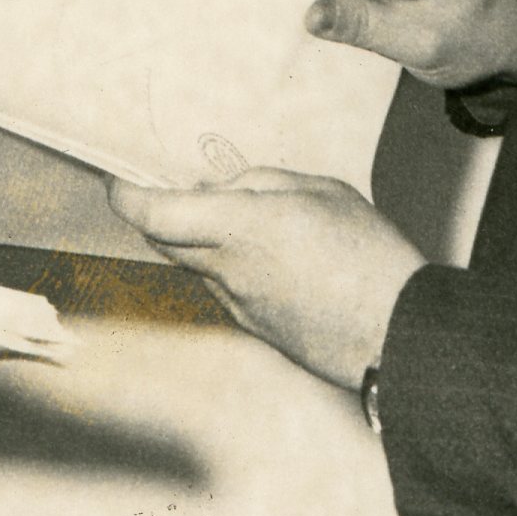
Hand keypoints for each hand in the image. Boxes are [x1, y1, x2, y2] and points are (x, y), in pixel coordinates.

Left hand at [108, 169, 423, 387]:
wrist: (398, 334)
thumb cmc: (371, 258)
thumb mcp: (323, 192)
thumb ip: (266, 182)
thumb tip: (230, 188)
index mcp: (240, 228)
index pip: (154, 214)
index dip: (127, 195)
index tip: (118, 181)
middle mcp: (228, 270)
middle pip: (165, 240)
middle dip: (161, 213)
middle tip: (181, 190)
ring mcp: (239, 305)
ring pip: (199, 265)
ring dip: (203, 240)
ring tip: (251, 220)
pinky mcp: (257, 329)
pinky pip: (228, 289)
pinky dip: (233, 267)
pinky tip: (277, 258)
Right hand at [250, 0, 516, 89]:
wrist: (515, 41)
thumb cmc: (480, 37)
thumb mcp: (420, 41)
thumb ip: (363, 24)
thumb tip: (310, 13)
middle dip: (316, 1)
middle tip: (287, 37)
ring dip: (336, 11)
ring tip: (351, 44)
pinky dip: (348, 11)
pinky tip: (351, 32)